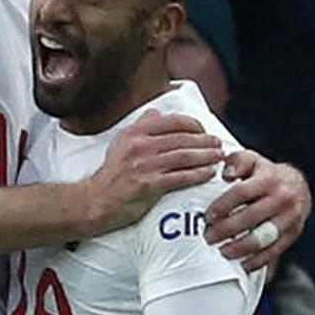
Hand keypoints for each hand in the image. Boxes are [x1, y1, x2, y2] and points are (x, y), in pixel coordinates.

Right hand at [82, 111, 222, 233]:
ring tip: (218, 157)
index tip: (204, 131)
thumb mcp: (120, 143)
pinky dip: (198, 174)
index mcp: (135, 132)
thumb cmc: (111, 175)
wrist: (95, 202)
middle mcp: (139, 145)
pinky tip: (209, 173)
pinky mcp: (149, 185)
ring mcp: (144, 165)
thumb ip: (140, 127)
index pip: (172, 121)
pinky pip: (181, 176)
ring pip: (185, 156)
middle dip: (205, 141)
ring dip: (206, 156)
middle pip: (182, 138)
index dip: (193, 125)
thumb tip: (156, 113)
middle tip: (218, 144)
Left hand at [205, 154, 308, 270]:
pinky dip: (258, 260)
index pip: (242, 193)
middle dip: (226, 230)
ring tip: (223, 252)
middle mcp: (283, 198)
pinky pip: (275, 251)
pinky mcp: (293, 234)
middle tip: (208, 237)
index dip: (222, 206)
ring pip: (263, 237)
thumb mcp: (252, 160)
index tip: (208, 217)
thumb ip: (236, 161)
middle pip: (251, 217)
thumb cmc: (266, 174)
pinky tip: (242, 264)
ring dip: (240, 248)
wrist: (299, 187)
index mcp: (270, 179)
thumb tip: (225, 174)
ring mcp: (290, 218)